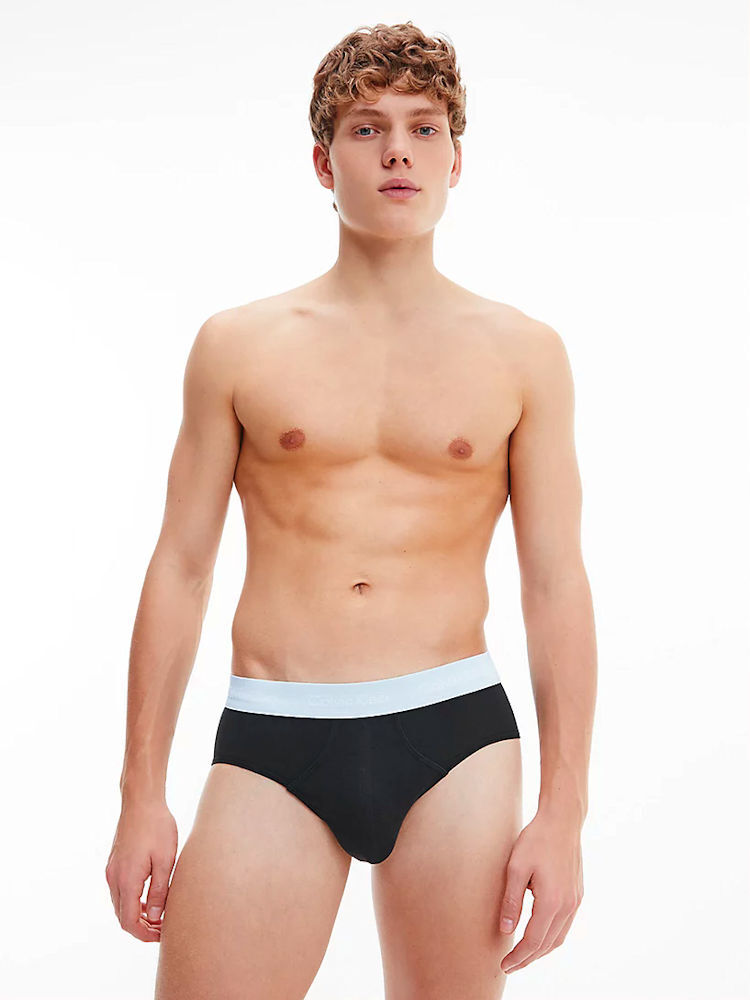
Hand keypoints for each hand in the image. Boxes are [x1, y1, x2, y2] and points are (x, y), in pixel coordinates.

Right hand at [105, 799, 177, 941]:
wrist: (141, 801)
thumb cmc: (157, 827)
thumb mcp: (165, 860)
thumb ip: (160, 891)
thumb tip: (155, 918)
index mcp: (127, 880)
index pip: (130, 921)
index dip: (144, 934)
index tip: (162, 936)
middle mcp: (114, 878)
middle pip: (123, 916)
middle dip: (141, 927)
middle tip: (164, 928)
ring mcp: (111, 870)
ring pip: (120, 904)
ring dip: (137, 914)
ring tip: (160, 915)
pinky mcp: (114, 863)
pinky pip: (120, 891)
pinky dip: (132, 901)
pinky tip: (150, 897)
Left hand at [498, 809, 583, 973]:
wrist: (562, 821)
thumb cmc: (536, 840)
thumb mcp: (516, 868)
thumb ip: (511, 901)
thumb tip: (506, 930)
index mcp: (552, 902)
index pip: (534, 941)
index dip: (518, 957)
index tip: (504, 965)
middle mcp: (568, 906)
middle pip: (548, 944)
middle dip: (528, 958)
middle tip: (510, 965)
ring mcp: (576, 901)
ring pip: (559, 938)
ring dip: (541, 950)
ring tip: (523, 954)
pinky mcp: (578, 894)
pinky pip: (565, 925)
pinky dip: (551, 936)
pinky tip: (540, 934)